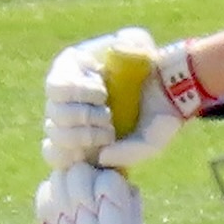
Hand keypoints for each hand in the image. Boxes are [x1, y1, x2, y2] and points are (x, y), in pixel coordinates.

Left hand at [43, 27, 220, 171]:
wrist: (171, 80)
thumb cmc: (162, 115)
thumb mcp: (148, 144)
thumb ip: (126, 155)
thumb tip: (99, 157)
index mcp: (91, 135)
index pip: (56, 150)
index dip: (66, 152)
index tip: (95, 145)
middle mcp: (79, 113)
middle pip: (53, 128)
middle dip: (80, 130)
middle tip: (108, 122)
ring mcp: (75, 91)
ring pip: (52, 106)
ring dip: (78, 109)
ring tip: (104, 103)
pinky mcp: (75, 65)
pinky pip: (57, 84)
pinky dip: (77, 89)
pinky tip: (99, 90)